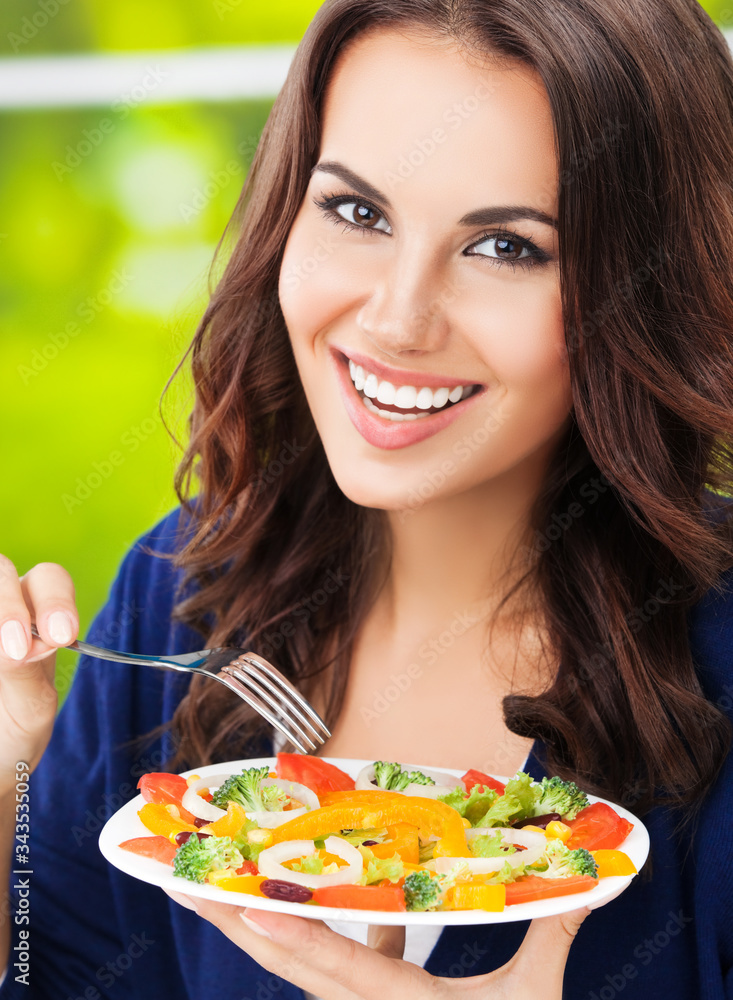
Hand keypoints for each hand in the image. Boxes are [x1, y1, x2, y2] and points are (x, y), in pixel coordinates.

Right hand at [0, 556, 77, 789]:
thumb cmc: (13, 729)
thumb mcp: (31, 708)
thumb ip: (28, 673)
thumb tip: (18, 644)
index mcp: (38, 614)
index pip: (49, 579)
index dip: (55, 599)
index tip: (59, 635)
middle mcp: (3, 605)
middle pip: (2, 570)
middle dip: (9, 606)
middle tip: (16, 648)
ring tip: (3, 658)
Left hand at [165, 890, 589, 999]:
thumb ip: (554, 936)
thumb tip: (593, 880)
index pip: (339, 970)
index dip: (291, 938)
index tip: (240, 907)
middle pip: (295, 963)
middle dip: (239, 924)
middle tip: (189, 885)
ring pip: (306, 964)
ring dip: (267, 924)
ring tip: (225, 884)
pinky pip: (340, 965)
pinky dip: (325, 933)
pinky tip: (330, 898)